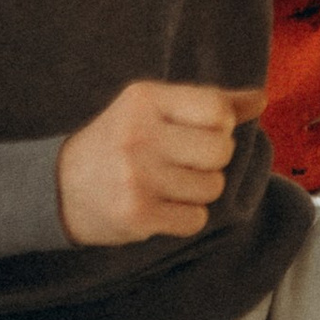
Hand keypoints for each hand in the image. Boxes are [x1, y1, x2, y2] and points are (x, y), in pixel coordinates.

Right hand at [58, 78, 266, 245]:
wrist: (58, 187)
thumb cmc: (119, 141)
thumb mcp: (154, 108)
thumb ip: (210, 102)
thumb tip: (261, 99)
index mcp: (144, 100)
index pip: (217, 110)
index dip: (220, 126)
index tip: (200, 132)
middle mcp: (139, 135)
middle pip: (220, 151)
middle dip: (213, 161)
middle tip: (185, 162)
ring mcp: (136, 177)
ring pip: (212, 188)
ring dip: (199, 191)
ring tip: (168, 184)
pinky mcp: (136, 215)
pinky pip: (195, 219)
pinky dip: (186, 217)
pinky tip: (161, 206)